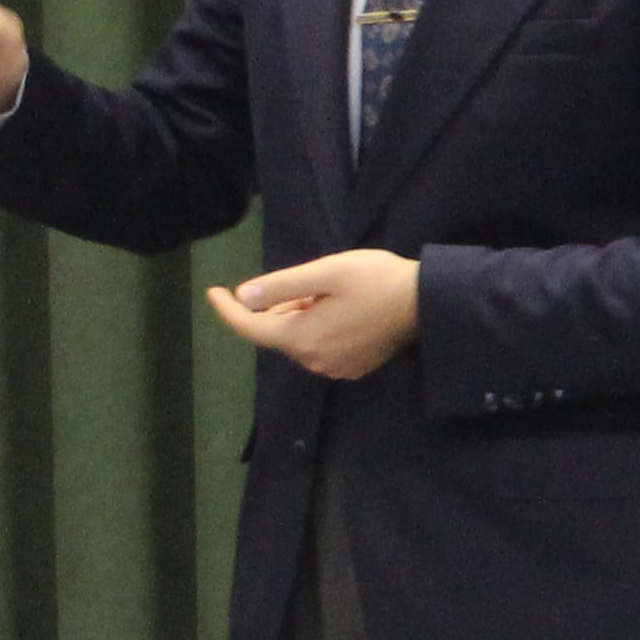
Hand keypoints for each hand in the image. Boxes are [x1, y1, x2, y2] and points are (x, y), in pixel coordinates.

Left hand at [210, 250, 420, 380]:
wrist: (426, 304)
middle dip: (280, 306)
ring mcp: (335, 368)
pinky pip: (321, 348)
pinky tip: (343, 309)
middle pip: (279, 333)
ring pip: (301, 340)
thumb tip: (244, 296)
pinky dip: (319, 329)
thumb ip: (283, 286)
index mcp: (303, 337)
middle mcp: (314, 360)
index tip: (213, 291)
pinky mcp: (353, 367)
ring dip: (302, 317)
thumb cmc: (377, 281)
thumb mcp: (327, 272)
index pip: (250, 328)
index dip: (227, 310)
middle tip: (308, 280)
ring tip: (329, 292)